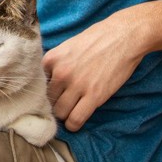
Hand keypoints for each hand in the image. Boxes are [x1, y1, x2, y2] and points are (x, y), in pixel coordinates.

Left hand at [42, 10, 145, 131]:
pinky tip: (75, 122)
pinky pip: (76, 119)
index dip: (44, 91)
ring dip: (63, 115)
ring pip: (59, 112)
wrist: (123, 36)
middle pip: (47, 100)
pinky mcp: (94, 96)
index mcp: (51, 59)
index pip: (38, 84)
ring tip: (69, 112)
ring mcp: (76, 85)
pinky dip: (73, 125)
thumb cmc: (97, 38)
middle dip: (54, 104)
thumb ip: (56, 63)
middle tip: (61, 105)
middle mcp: (60, 73)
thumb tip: (48, 80)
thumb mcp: (67, 46)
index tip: (51, 95)